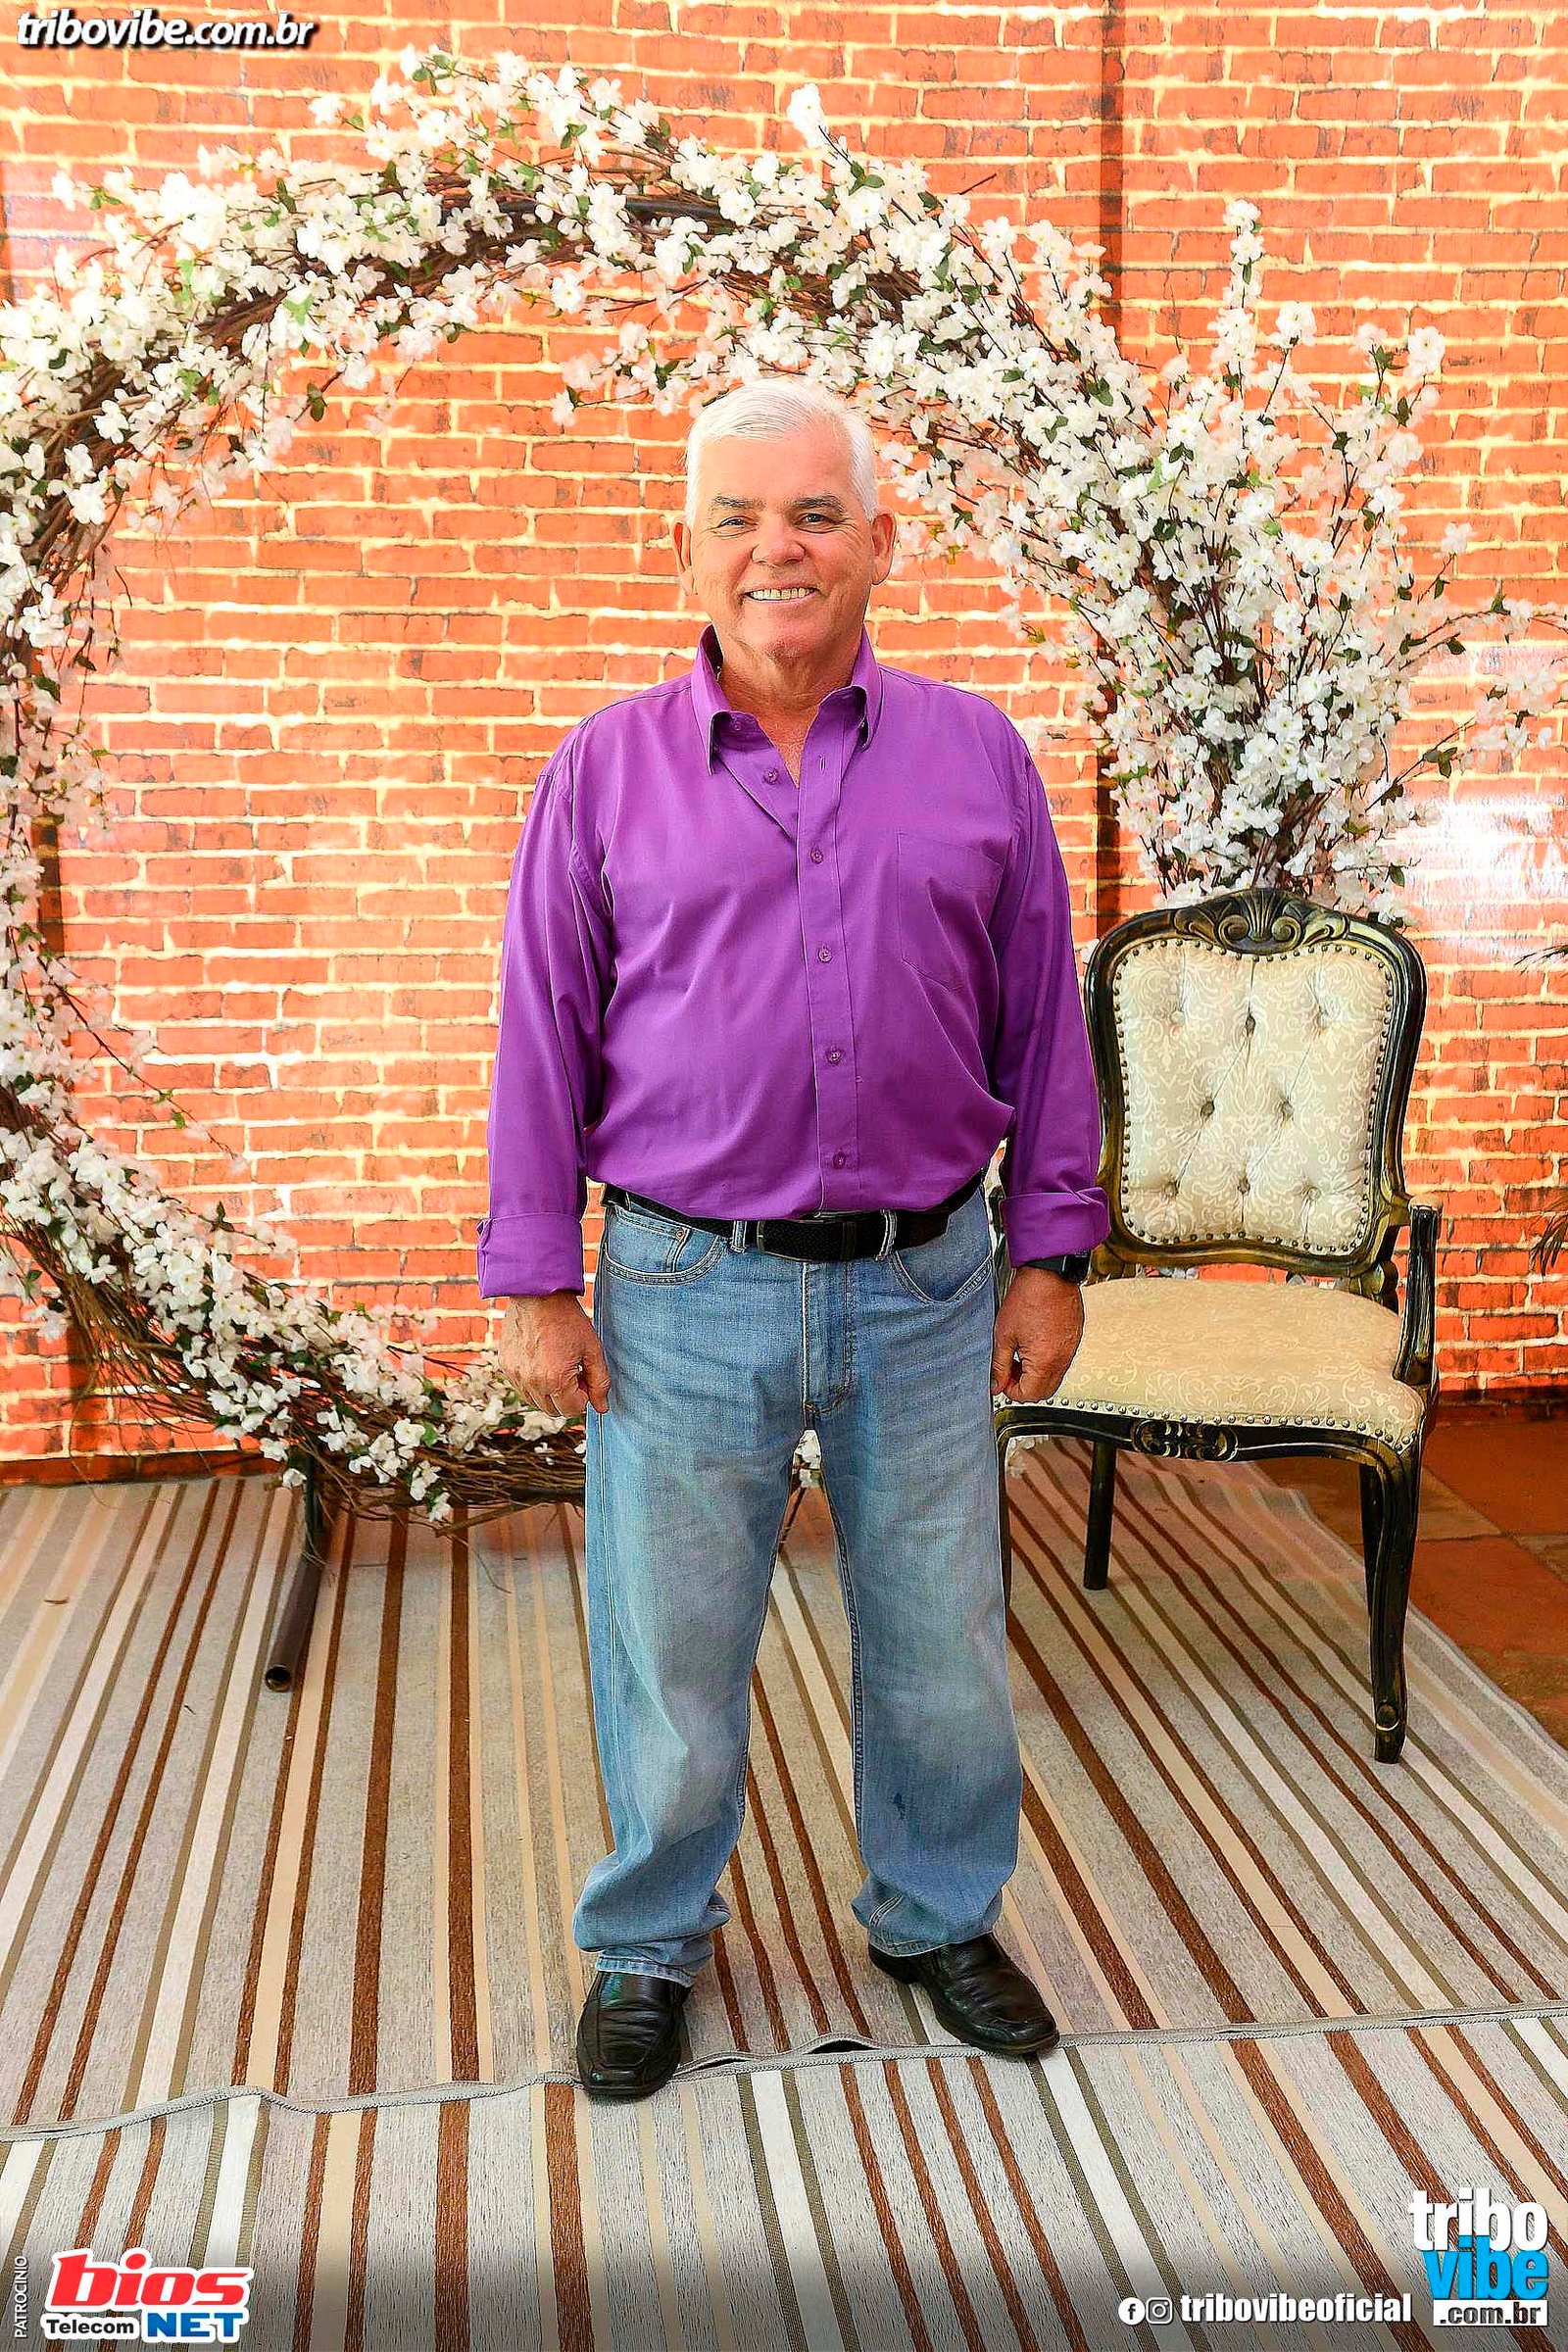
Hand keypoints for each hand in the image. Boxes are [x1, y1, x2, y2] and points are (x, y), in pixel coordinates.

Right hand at [497, 1294, 610, 1415]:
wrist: (538, 1294)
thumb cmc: (568, 1320)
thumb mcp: (592, 1349)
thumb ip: (600, 1382)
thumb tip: (602, 1408)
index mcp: (556, 1380)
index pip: (573, 1410)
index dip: (584, 1396)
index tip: (584, 1376)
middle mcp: (532, 1382)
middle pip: (553, 1410)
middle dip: (567, 1398)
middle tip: (573, 1372)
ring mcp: (516, 1375)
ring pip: (535, 1402)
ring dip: (549, 1393)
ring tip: (557, 1366)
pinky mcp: (505, 1366)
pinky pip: (521, 1387)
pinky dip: (533, 1382)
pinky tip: (542, 1360)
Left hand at [991, 1266, 1084, 1403]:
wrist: (1049, 1274)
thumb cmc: (1028, 1298)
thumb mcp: (1004, 1335)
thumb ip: (999, 1365)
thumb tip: (996, 1384)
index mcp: (1044, 1361)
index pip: (1029, 1395)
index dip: (1011, 1390)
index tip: (1002, 1378)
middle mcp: (1062, 1359)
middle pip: (1044, 1391)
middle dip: (1024, 1386)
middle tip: (1010, 1369)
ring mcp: (1070, 1350)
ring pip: (1054, 1377)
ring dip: (1036, 1374)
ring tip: (1021, 1353)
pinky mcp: (1074, 1339)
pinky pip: (1061, 1361)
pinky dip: (1047, 1361)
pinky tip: (1034, 1343)